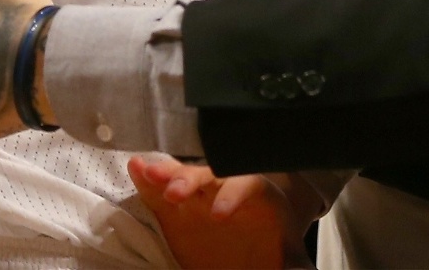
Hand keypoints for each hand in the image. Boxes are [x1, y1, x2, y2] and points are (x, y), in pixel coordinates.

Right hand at [128, 156, 313, 269]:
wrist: (255, 245)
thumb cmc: (273, 246)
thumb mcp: (288, 256)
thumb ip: (293, 264)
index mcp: (256, 195)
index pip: (245, 186)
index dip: (232, 196)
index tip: (219, 216)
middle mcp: (225, 187)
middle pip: (209, 175)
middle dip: (192, 180)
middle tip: (175, 193)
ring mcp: (198, 195)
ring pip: (183, 176)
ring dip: (166, 173)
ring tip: (147, 171)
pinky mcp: (176, 206)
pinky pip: (161, 188)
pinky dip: (148, 178)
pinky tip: (135, 168)